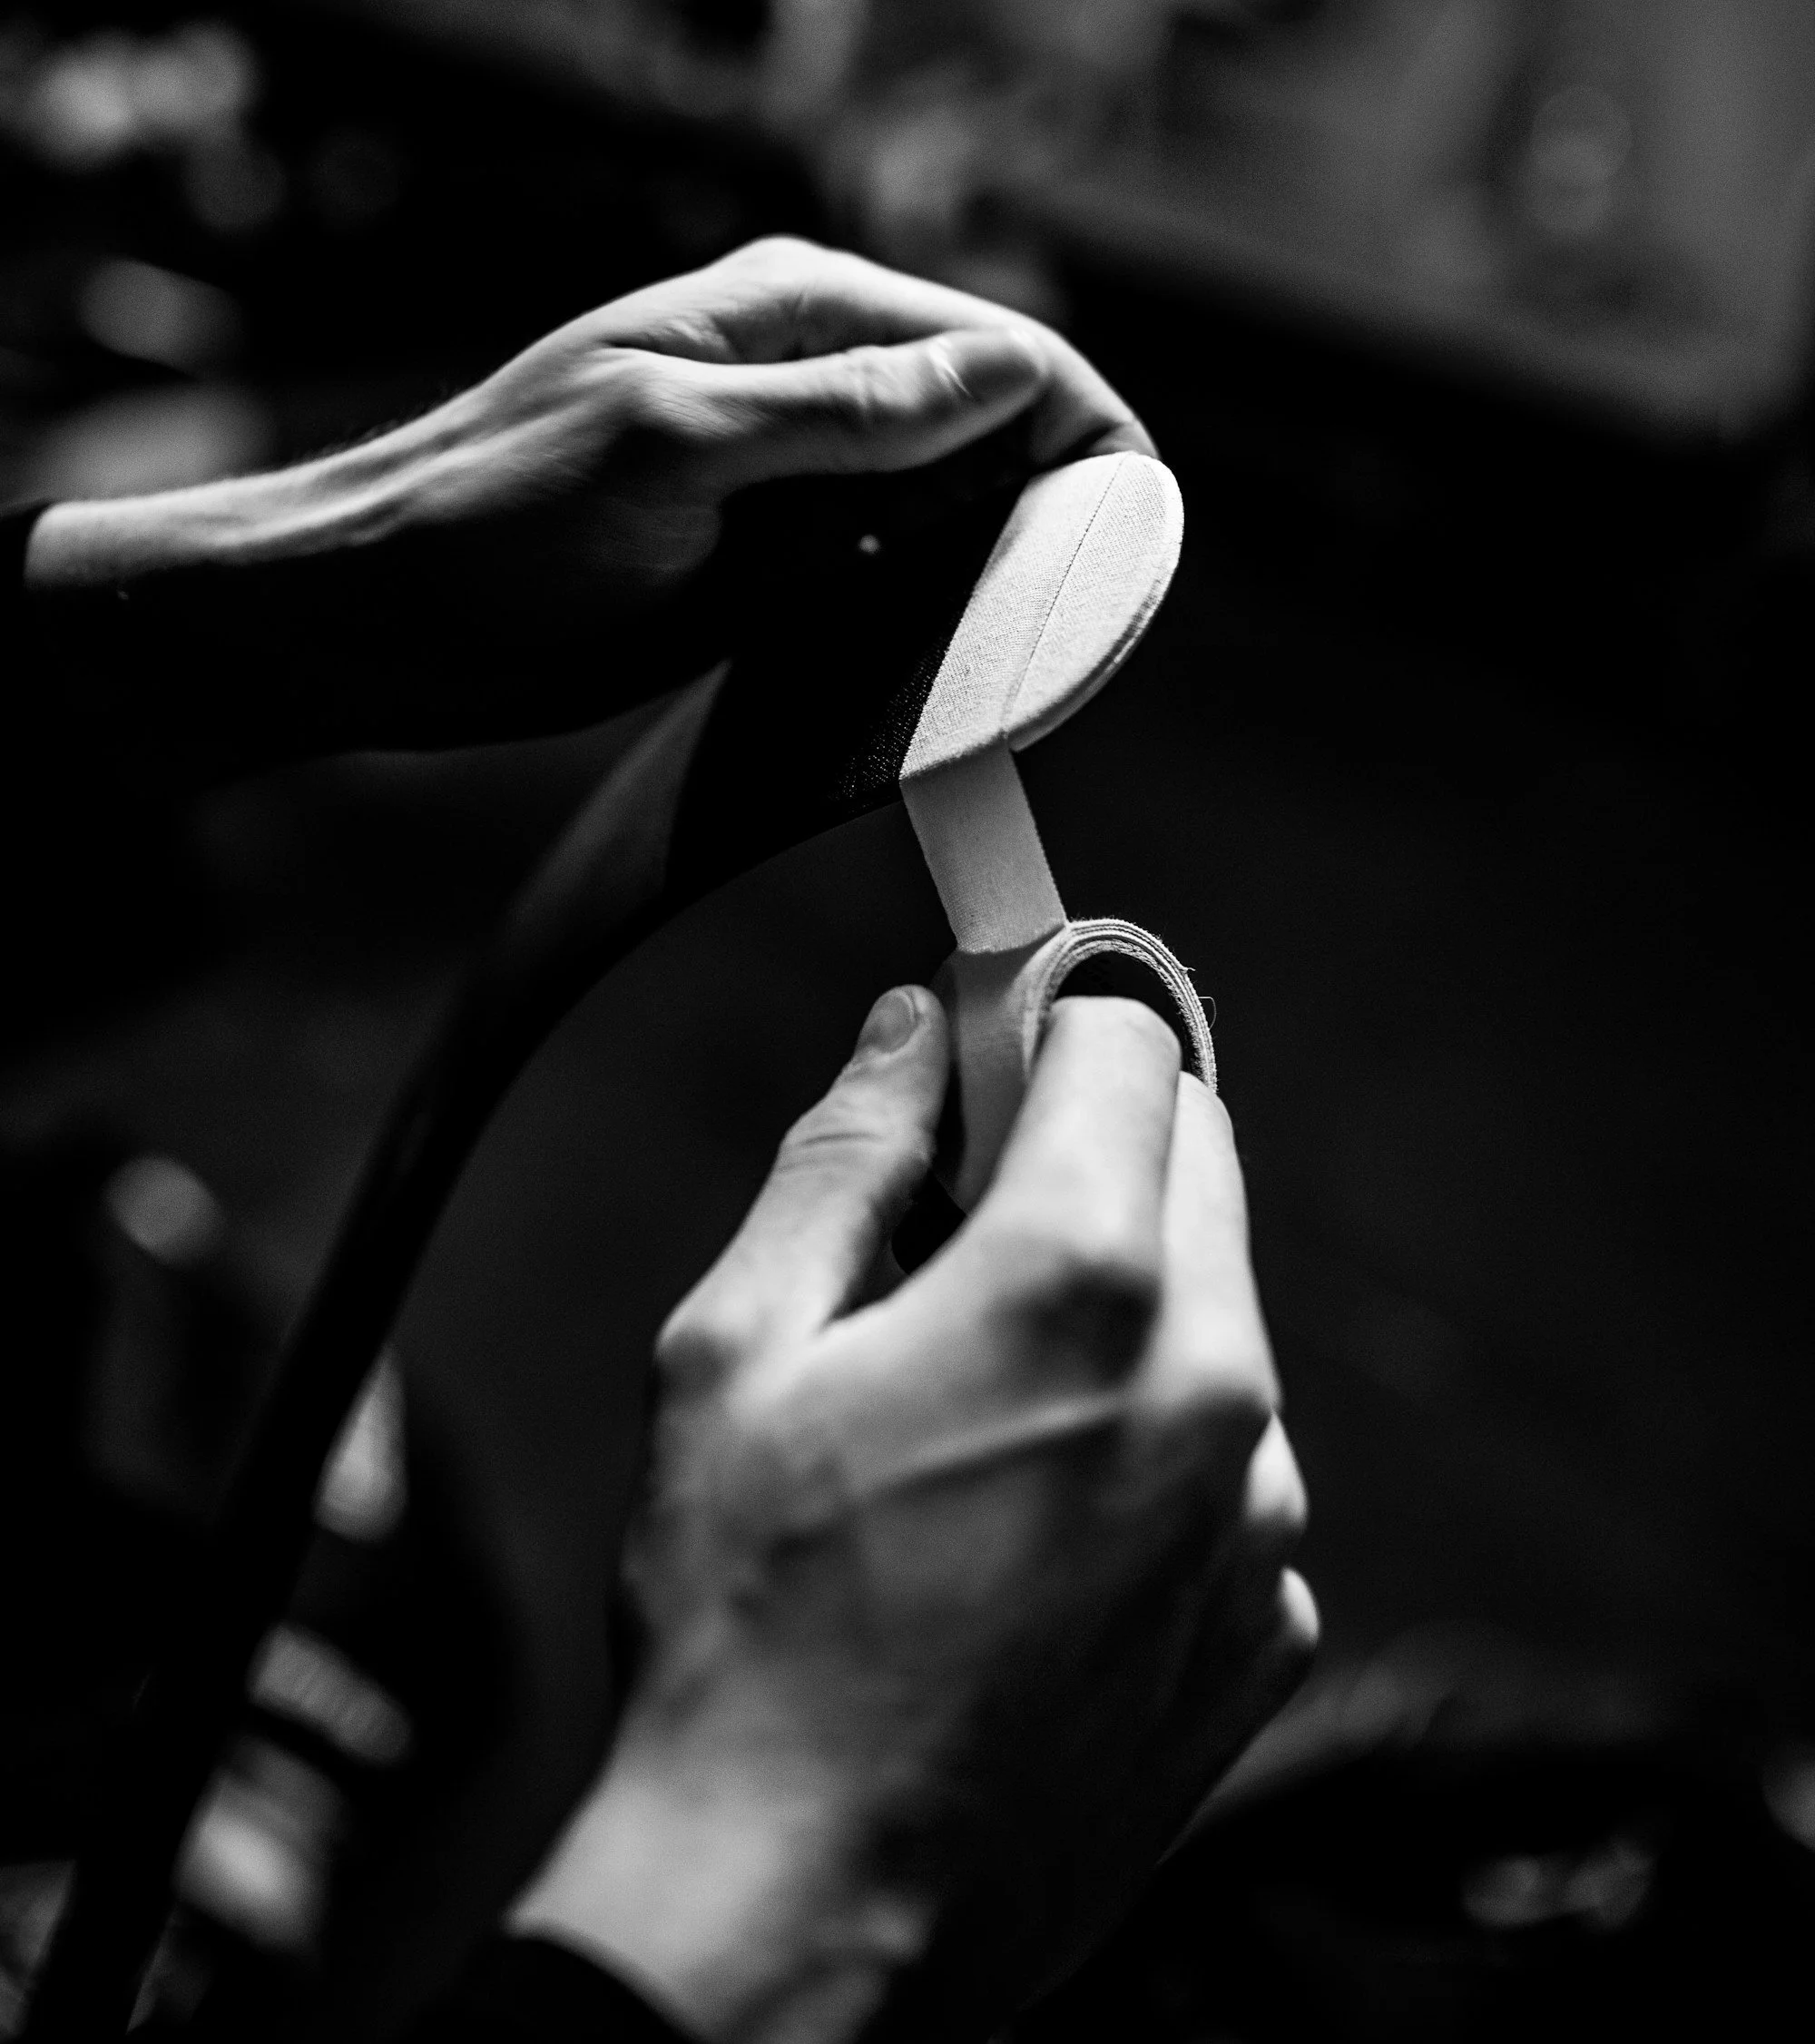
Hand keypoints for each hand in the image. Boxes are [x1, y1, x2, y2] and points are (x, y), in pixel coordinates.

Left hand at [23, 239, 1150, 755]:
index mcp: (791, 309)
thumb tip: (1009, 374)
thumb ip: (846, 410)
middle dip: (1048, 503)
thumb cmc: (498, 512)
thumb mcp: (677, 445)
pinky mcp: (778, 568)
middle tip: (1078, 610)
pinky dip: (932, 616)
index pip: (992, 346)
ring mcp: (798, 481)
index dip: (1076, 426)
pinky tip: (944, 665)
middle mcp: (809, 384)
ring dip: (995, 570)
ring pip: (951, 512)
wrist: (385, 621)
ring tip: (1021, 647)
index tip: (1129, 526)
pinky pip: (892, 581)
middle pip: (988, 428)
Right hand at [513, 988, 1315, 2043]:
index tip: (981, 1037)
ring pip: (1213, 1320)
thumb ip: (843, 1159)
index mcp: (1081, 1289)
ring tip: (967, 1417)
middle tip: (952, 1222)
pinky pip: (1227, 1469)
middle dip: (1085, 1149)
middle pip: (1194, 1164)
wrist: (801, 1927)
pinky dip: (1148, 1452)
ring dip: (1116, 1311)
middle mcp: (1215, 1391)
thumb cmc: (742, 1631)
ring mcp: (1257, 1524)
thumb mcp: (735, 1352)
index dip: (1039, 1016)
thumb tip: (908, 1032)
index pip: (1125, 1045)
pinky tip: (1021, 1538)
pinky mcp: (1261, 1632)